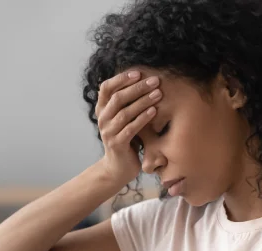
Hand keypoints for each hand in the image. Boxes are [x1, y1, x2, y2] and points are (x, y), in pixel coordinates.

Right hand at [95, 71, 161, 185]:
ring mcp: (108, 132)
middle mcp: (102, 119)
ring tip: (158, 94)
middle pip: (118, 98)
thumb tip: (144, 79)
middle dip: (138, 88)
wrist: (118, 166)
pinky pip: (130, 128)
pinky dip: (143, 118)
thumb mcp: (124, 117)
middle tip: (155, 81)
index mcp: (102, 109)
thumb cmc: (126, 138)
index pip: (106, 88)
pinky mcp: (117, 144)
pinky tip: (154, 111)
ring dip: (143, 101)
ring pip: (125, 112)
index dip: (121, 79)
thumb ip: (127, 102)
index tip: (139, 73)